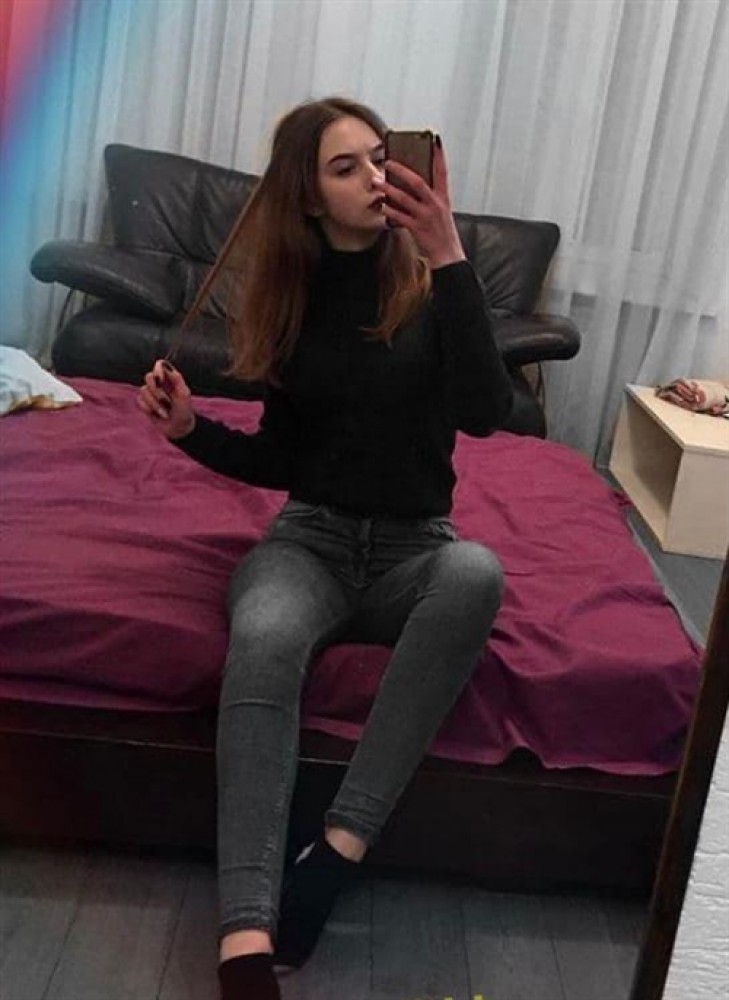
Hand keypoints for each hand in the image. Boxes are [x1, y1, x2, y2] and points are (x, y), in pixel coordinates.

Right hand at [137, 360, 194, 439]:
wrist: (179, 429)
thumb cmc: (184, 411)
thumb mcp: (184, 395)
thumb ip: (177, 380)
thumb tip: (167, 368)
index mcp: (170, 379)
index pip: (160, 365)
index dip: (158, 369)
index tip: (160, 379)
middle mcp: (160, 384)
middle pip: (148, 376)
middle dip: (156, 390)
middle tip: (165, 400)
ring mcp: (151, 393)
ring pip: (143, 390)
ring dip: (155, 404)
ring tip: (165, 412)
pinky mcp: (145, 403)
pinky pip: (140, 401)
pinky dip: (150, 409)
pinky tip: (159, 414)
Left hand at [381, 140, 465, 268]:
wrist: (448, 257)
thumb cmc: (442, 235)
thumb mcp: (441, 213)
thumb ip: (429, 199)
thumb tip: (410, 187)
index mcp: (443, 199)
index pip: (442, 172)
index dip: (439, 155)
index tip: (435, 140)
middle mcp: (436, 205)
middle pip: (418, 182)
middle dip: (402, 170)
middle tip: (389, 162)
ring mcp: (426, 217)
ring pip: (405, 198)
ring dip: (389, 189)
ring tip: (377, 183)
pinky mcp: (418, 229)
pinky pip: (400, 217)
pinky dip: (389, 210)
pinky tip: (382, 205)